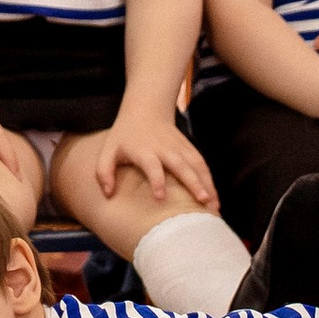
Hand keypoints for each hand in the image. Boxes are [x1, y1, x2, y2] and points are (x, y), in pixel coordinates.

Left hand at [93, 107, 217, 211]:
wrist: (146, 109)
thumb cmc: (125, 136)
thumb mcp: (108, 150)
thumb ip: (104, 172)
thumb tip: (108, 194)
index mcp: (144, 150)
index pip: (152, 165)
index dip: (156, 180)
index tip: (160, 197)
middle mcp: (165, 149)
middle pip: (181, 165)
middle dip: (193, 183)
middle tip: (203, 202)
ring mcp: (179, 147)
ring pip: (197, 165)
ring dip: (207, 185)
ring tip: (214, 207)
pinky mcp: (189, 148)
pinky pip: (202, 165)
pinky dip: (210, 181)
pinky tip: (215, 199)